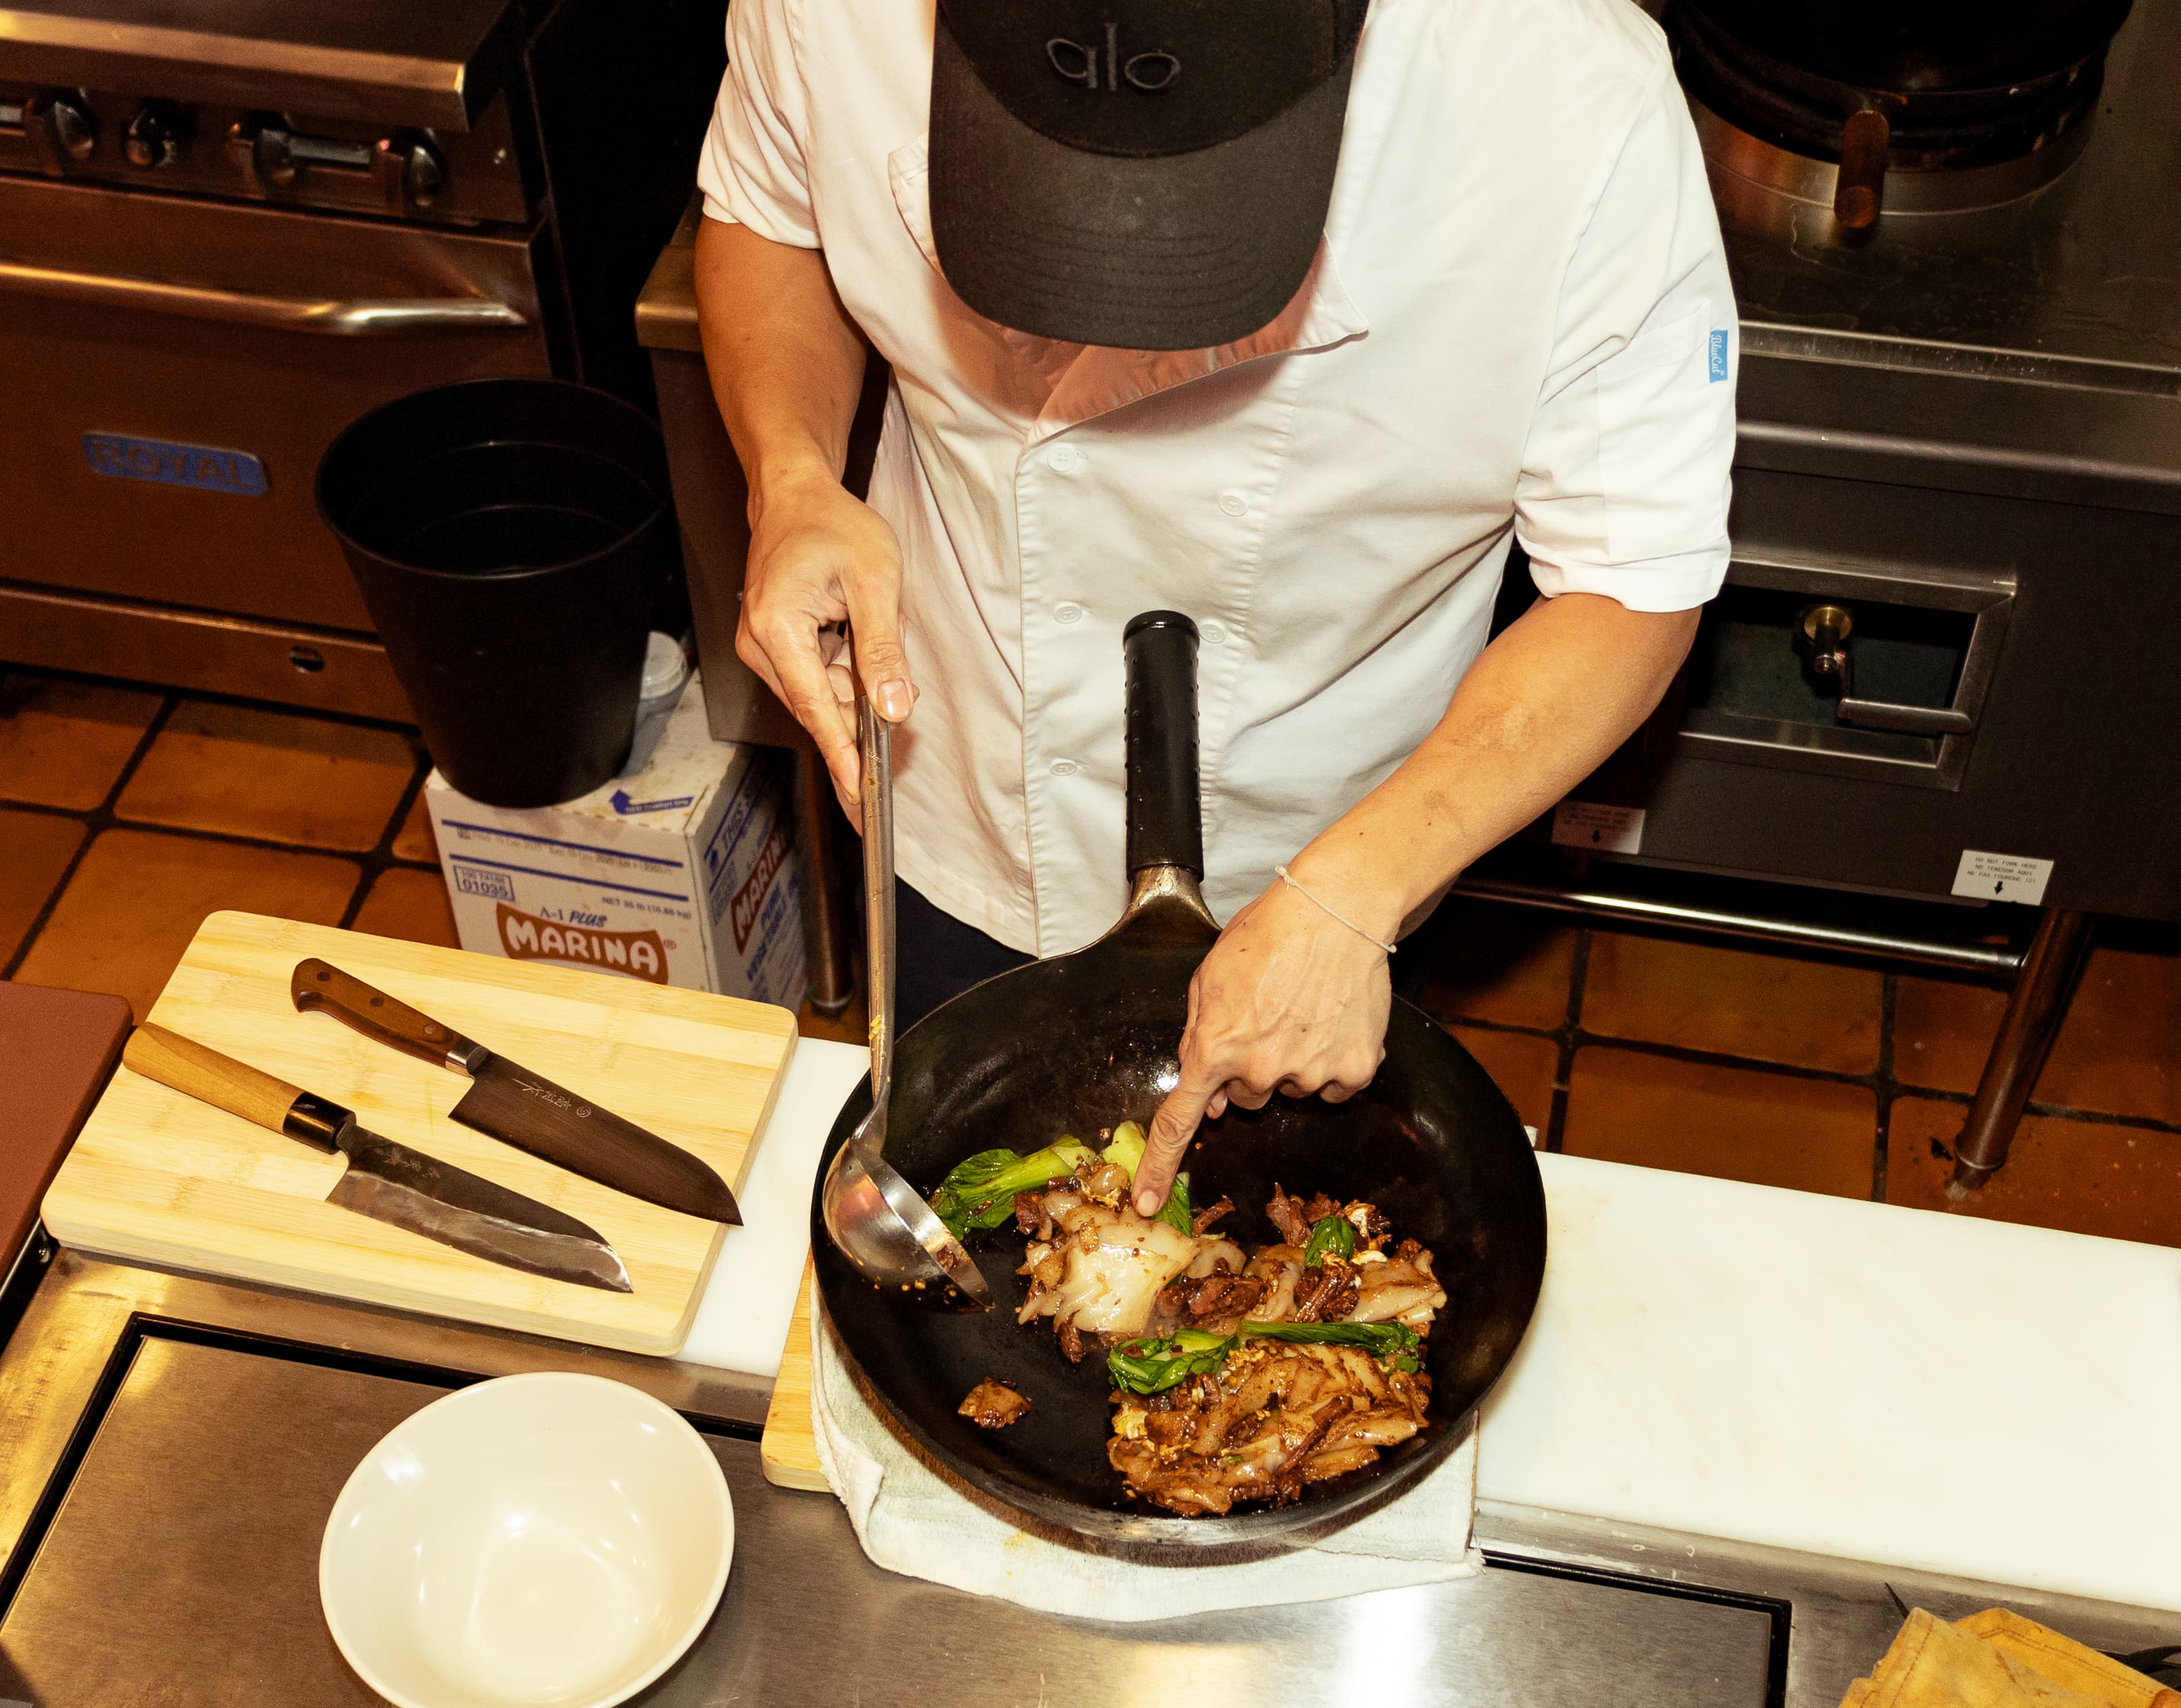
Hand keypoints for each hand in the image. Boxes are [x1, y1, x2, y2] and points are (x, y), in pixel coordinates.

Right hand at [733, 464, 914, 815]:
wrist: (795, 495)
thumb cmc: (832, 526)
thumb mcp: (875, 581)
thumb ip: (883, 649)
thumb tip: (895, 708)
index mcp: (777, 628)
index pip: (817, 708)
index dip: (842, 753)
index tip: (858, 795)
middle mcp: (759, 645)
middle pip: (822, 705)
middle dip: (864, 704)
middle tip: (893, 675)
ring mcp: (763, 648)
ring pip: (823, 693)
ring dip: (857, 676)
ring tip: (867, 620)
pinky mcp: (774, 647)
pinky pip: (817, 676)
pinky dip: (845, 667)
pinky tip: (853, 630)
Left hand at [1133, 875, 1392, 1215]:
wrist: (1335, 911)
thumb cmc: (1266, 936)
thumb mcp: (1208, 981)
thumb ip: (1198, 1040)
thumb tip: (1204, 1102)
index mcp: (1215, 1047)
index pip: (1179, 1121)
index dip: (1161, 1167)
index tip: (1149, 1201)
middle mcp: (1261, 1070)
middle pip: (1243, 1097)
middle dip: (1246, 1067)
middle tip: (1264, 1017)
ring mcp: (1310, 1074)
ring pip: (1288, 1090)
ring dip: (1289, 1061)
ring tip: (1301, 1008)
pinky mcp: (1353, 1070)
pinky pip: (1331, 1086)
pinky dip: (1329, 1061)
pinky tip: (1330, 1020)